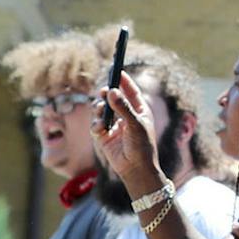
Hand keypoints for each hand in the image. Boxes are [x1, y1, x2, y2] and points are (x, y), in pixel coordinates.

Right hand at [93, 72, 166, 197]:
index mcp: (139, 110)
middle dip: (106, 94)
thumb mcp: (135, 124)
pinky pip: (96, 125)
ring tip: (101, 111)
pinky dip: (96, 125)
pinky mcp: (104, 136)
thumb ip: (123, 107)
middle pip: (112, 98)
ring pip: (101, 110)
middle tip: (103, 91)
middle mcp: (125, 116)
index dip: (123, 80)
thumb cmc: (142, 146)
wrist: (136, 169)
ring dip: (99, 109)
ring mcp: (114, 126)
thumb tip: (112, 91)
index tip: (117, 69)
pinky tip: (100, 129)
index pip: (130, 91)